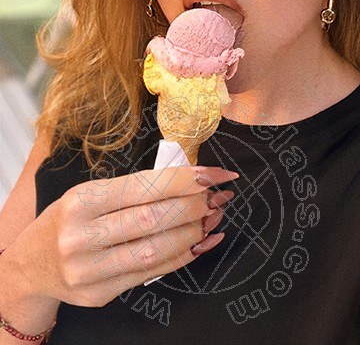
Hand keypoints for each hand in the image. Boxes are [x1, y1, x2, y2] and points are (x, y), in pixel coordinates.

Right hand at [12, 166, 237, 307]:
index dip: (186, 179)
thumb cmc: (68, 219)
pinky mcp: (100, 294)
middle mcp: (83, 235)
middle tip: (220, 195)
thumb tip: (188, 181)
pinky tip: (202, 241)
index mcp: (82, 200)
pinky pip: (151, 273)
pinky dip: (182, 256)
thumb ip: (133, 189)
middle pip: (153, 218)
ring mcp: (90, 269)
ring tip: (215, 216)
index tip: (215, 173)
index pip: (144, 186)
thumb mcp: (90, 193)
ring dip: (194, 231)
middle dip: (195, 205)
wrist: (30, 266)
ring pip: (156, 249)